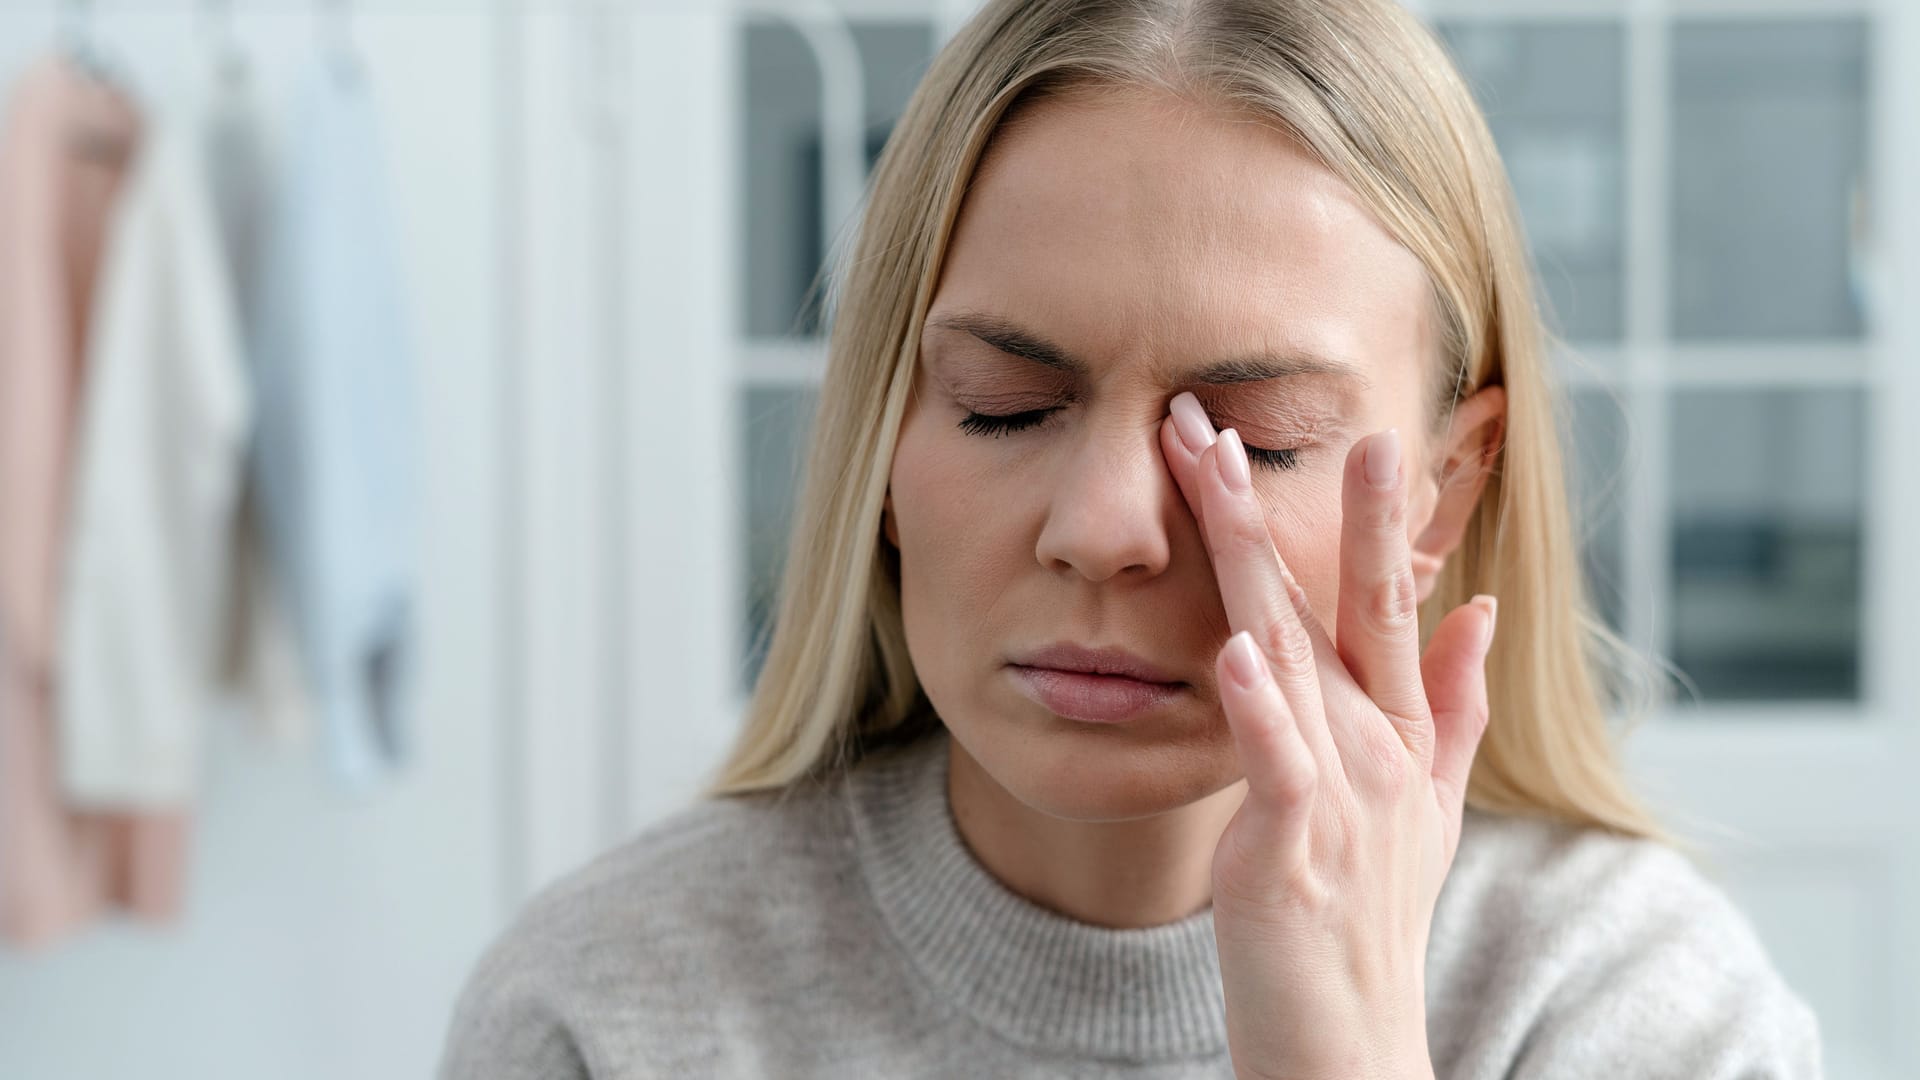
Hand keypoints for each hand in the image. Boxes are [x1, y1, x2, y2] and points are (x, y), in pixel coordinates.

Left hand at [1159, 392, 1497, 1079]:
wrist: (1351, 1044)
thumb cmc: (1368, 920)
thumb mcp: (1425, 806)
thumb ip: (1451, 704)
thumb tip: (1480, 607)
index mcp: (1396, 729)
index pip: (1380, 598)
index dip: (1361, 512)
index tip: (1347, 426)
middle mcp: (1376, 746)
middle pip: (1334, 601)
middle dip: (1292, 499)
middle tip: (1236, 409)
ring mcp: (1341, 794)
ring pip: (1291, 651)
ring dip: (1253, 557)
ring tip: (1215, 470)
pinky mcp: (1296, 849)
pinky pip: (1277, 765)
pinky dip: (1258, 708)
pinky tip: (1235, 650)